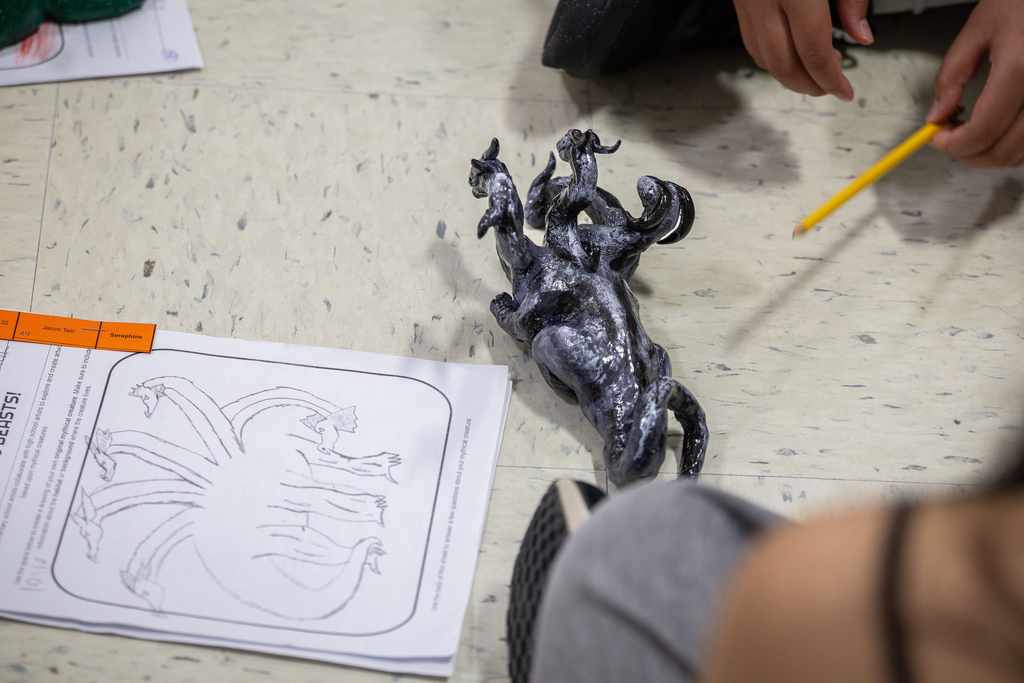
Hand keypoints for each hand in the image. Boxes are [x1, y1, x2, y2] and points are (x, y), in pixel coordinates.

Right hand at [732, 0, 872, 99]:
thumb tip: (861, 34)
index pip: (813, 51)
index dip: (830, 79)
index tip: (844, 91)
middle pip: (782, 65)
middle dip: (808, 85)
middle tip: (828, 88)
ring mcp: (746, 1)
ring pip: (762, 57)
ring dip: (788, 74)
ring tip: (814, 70)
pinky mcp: (739, 0)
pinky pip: (750, 39)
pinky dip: (770, 55)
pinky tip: (790, 52)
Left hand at [928, 0, 1023, 166]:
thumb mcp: (980, 27)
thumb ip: (953, 74)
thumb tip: (937, 113)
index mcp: (1022, 70)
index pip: (983, 132)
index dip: (953, 145)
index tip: (936, 139)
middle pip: (1006, 151)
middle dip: (971, 155)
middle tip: (951, 142)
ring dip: (995, 152)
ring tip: (974, 133)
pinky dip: (1017, 141)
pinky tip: (1002, 127)